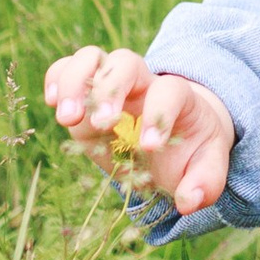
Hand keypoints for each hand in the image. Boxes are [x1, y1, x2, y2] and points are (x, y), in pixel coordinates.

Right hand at [43, 44, 236, 218]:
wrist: (173, 136)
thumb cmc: (189, 150)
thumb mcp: (207, 166)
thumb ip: (206, 182)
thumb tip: (189, 201)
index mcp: (177, 97)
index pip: (170, 91)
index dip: (159, 114)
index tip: (149, 147)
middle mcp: (142, 83)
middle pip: (126, 61)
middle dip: (112, 89)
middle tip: (104, 124)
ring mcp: (110, 85)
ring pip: (91, 57)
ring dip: (76, 81)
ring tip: (67, 117)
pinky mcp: (85, 95)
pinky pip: (67, 68)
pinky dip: (57, 77)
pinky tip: (52, 101)